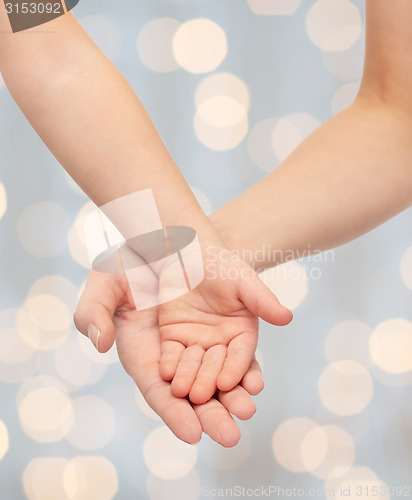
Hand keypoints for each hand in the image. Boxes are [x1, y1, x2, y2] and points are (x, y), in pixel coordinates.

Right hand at [74, 269, 264, 446]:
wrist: (163, 237)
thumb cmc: (129, 262)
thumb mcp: (103, 283)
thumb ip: (93, 313)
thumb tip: (100, 344)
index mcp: (144, 352)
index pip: (158, 390)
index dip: (173, 412)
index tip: (192, 433)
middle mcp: (175, 353)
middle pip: (193, 392)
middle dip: (211, 414)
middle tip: (229, 435)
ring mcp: (201, 339)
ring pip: (218, 375)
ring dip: (232, 394)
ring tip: (246, 409)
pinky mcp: (225, 324)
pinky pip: (236, 350)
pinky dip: (244, 366)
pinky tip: (254, 380)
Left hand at [158, 245, 292, 404]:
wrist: (190, 252)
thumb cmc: (221, 264)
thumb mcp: (244, 280)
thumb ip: (263, 300)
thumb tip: (287, 317)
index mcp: (242, 332)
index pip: (241, 355)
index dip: (236, 369)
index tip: (229, 382)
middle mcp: (221, 342)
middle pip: (216, 367)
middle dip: (210, 382)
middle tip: (203, 397)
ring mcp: (196, 342)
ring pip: (193, 365)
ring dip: (188, 379)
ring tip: (183, 392)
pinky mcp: (173, 338)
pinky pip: (171, 355)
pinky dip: (170, 365)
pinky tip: (166, 374)